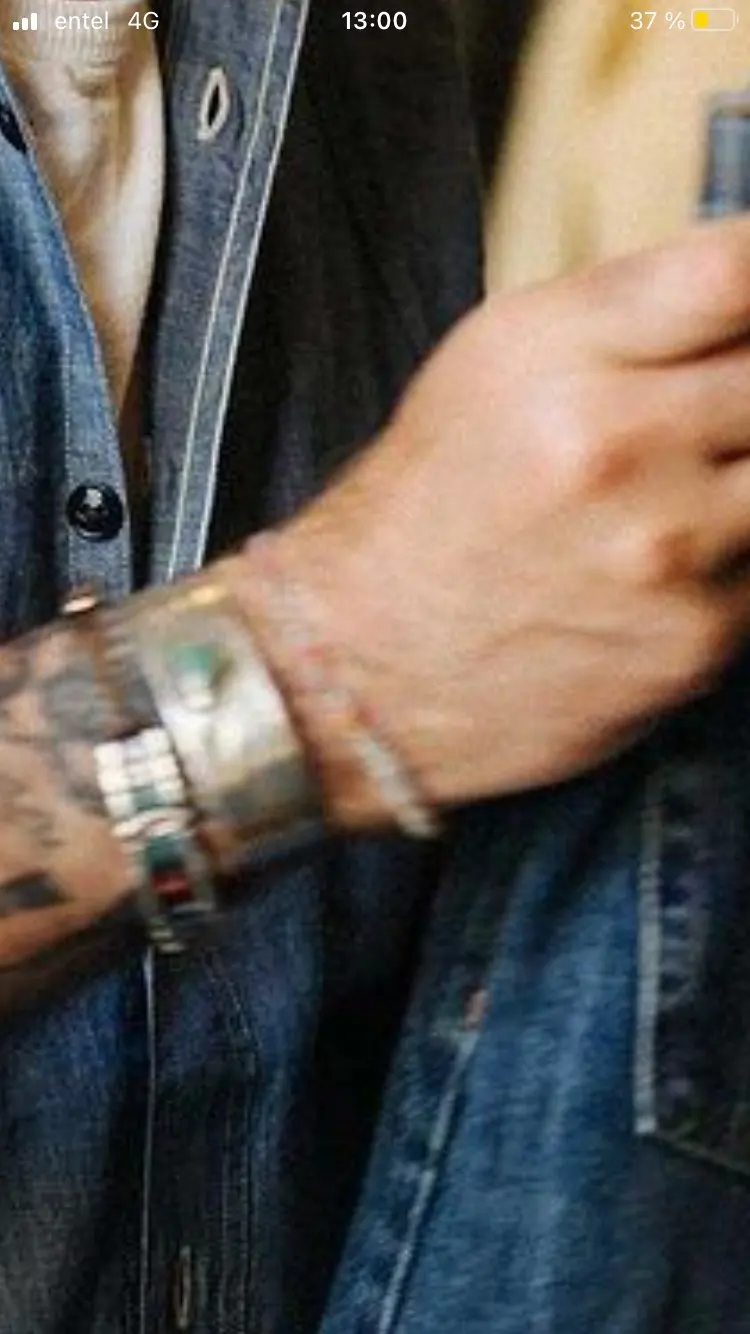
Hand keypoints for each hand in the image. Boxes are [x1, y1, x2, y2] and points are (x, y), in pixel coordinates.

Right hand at [271, 216, 749, 805]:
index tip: (746, 322)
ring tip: (675, 493)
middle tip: (695, 424)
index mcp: (564, 355)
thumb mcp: (494, 363)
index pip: (739, 275)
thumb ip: (629, 316)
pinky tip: (665, 565)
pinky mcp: (698, 639)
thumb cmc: (428, 509)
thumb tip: (745, 299)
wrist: (366, 664)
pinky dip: (734, 559)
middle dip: (743, 395)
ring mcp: (671, 550)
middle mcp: (621, 445)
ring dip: (743, 478)